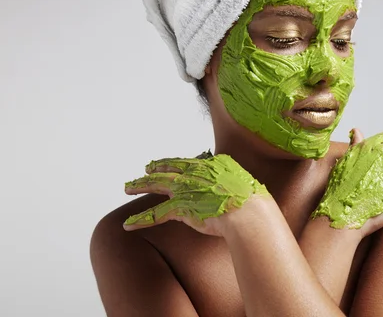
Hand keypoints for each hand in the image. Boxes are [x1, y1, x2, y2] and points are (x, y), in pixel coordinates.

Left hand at [122, 153, 268, 236]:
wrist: (248, 211)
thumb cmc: (251, 200)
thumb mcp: (242, 181)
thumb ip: (231, 179)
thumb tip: (231, 184)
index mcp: (210, 165)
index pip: (185, 162)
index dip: (172, 163)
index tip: (164, 164)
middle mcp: (194, 173)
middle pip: (168, 169)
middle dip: (153, 170)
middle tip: (144, 171)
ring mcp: (186, 189)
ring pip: (156, 185)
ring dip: (139, 186)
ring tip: (127, 188)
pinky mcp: (181, 207)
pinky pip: (155, 214)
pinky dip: (140, 219)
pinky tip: (128, 224)